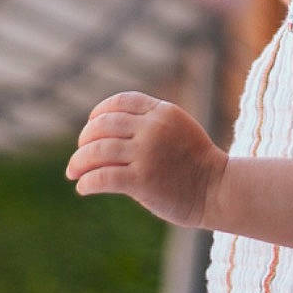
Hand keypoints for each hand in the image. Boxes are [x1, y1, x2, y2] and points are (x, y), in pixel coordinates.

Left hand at [65, 91, 225, 229]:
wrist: (218, 190)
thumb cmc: (195, 163)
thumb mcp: (177, 128)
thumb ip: (150, 122)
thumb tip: (108, 127)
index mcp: (162, 112)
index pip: (120, 102)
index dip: (99, 113)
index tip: (90, 127)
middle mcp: (153, 128)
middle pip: (102, 126)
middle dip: (84, 140)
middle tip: (79, 156)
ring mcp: (147, 154)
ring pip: (97, 151)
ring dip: (78, 162)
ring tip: (73, 172)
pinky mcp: (142, 180)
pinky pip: (102, 178)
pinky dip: (87, 182)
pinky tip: (83, 188)